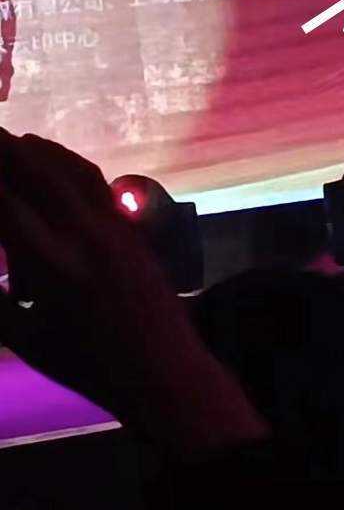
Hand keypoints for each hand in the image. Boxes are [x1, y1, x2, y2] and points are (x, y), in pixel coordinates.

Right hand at [0, 129, 268, 458]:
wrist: (163, 371)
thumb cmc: (90, 367)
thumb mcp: (29, 340)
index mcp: (53, 266)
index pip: (6, 205)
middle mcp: (85, 236)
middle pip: (39, 174)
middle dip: (7, 149)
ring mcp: (115, 228)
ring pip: (74, 172)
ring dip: (43, 151)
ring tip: (16, 138)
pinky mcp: (133, 230)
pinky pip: (99, 187)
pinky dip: (73, 167)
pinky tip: (61, 165)